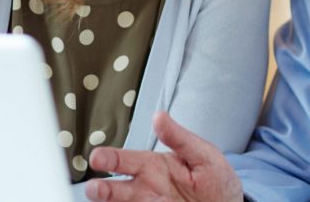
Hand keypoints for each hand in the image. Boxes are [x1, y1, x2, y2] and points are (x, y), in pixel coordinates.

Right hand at [85, 112, 243, 201]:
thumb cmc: (215, 179)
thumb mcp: (204, 154)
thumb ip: (180, 138)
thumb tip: (159, 117)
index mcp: (155, 166)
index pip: (129, 160)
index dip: (111, 158)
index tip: (97, 157)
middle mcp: (148, 188)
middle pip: (120, 188)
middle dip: (105, 188)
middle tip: (93, 188)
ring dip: (110, 201)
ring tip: (97, 197)